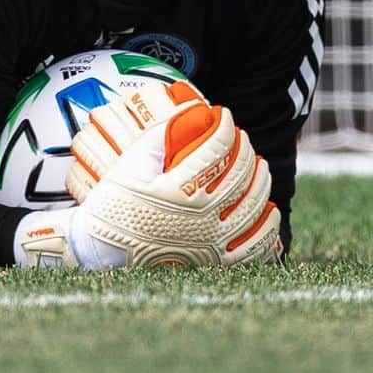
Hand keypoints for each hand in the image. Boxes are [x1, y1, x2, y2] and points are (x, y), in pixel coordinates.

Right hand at [14, 82, 280, 269]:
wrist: (103, 251)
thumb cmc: (114, 204)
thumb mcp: (130, 163)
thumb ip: (160, 136)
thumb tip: (191, 110)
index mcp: (178, 190)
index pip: (216, 149)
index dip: (224, 127)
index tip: (224, 114)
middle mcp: (200, 217)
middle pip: (240, 175)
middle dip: (245, 150)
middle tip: (241, 137)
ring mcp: (211, 243)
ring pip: (253, 207)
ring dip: (261, 182)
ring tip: (260, 166)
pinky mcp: (215, 263)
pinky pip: (254, 246)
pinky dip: (267, 227)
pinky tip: (269, 211)